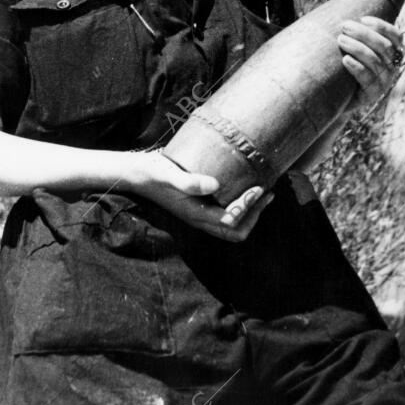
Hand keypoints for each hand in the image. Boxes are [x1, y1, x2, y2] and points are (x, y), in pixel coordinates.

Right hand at [127, 150, 272, 240]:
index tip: (259, 188)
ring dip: (250, 213)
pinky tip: (243, 186)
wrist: (137, 174)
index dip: (248, 207)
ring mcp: (200, 213)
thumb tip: (215, 185)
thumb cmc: (153, 173)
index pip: (230, 221)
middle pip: (235, 231)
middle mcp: (200, 218)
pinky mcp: (199, 204)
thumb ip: (189, 182)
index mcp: (195, 214)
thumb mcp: (169, 175)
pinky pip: (225, 214)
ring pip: (231, 226)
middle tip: (267, 193)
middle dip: (255, 215)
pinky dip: (239, 206)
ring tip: (262, 192)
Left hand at [337, 14, 404, 109]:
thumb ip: (347, 18)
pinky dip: (357, 67)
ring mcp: (384, 82)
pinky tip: (345, 59)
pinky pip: (368, 79)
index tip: (363, 19)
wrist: (332, 95)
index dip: (382, 26)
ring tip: (340, 40)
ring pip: (375, 61)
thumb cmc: (342, 61)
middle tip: (344, 27)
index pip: (396, 36)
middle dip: (364, 34)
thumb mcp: (347, 39)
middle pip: (384, 47)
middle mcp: (392, 67)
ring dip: (358, 48)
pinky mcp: (373, 95)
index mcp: (391, 53)